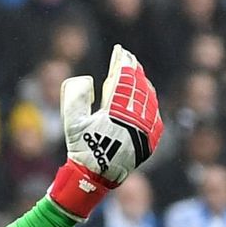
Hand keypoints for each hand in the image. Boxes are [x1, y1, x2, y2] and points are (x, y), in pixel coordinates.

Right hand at [48, 44, 163, 218]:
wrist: (95, 176)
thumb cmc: (82, 148)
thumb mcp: (72, 122)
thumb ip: (75, 98)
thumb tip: (87, 80)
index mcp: (116, 113)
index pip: (122, 80)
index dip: (121, 63)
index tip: (120, 50)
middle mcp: (135, 119)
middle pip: (137, 86)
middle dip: (132, 69)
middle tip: (127, 57)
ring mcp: (146, 129)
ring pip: (148, 98)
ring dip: (141, 83)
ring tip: (135, 72)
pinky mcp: (150, 138)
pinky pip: (154, 113)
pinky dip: (149, 100)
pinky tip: (145, 94)